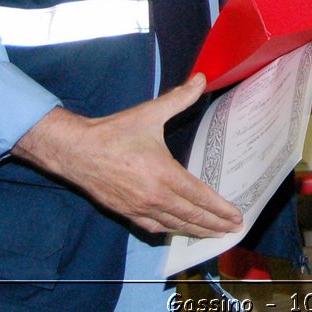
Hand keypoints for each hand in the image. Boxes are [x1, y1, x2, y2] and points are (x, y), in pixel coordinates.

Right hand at [13, 73, 240, 236]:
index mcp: (165, 174)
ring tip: (213, 233)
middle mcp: (155, 196)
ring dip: (196, 231)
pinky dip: (171, 230)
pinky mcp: (125, 213)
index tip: (236, 217)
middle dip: (215, 225)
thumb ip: (179, 98)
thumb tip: (200, 78)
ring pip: (174, 225)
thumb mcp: (150, 113)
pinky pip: (153, 228)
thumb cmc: (113, 132)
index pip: (201, 197)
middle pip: (191, 216)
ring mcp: (139, 208)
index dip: (220, 209)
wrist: (75, 151)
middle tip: (233, 230)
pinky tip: (178, 230)